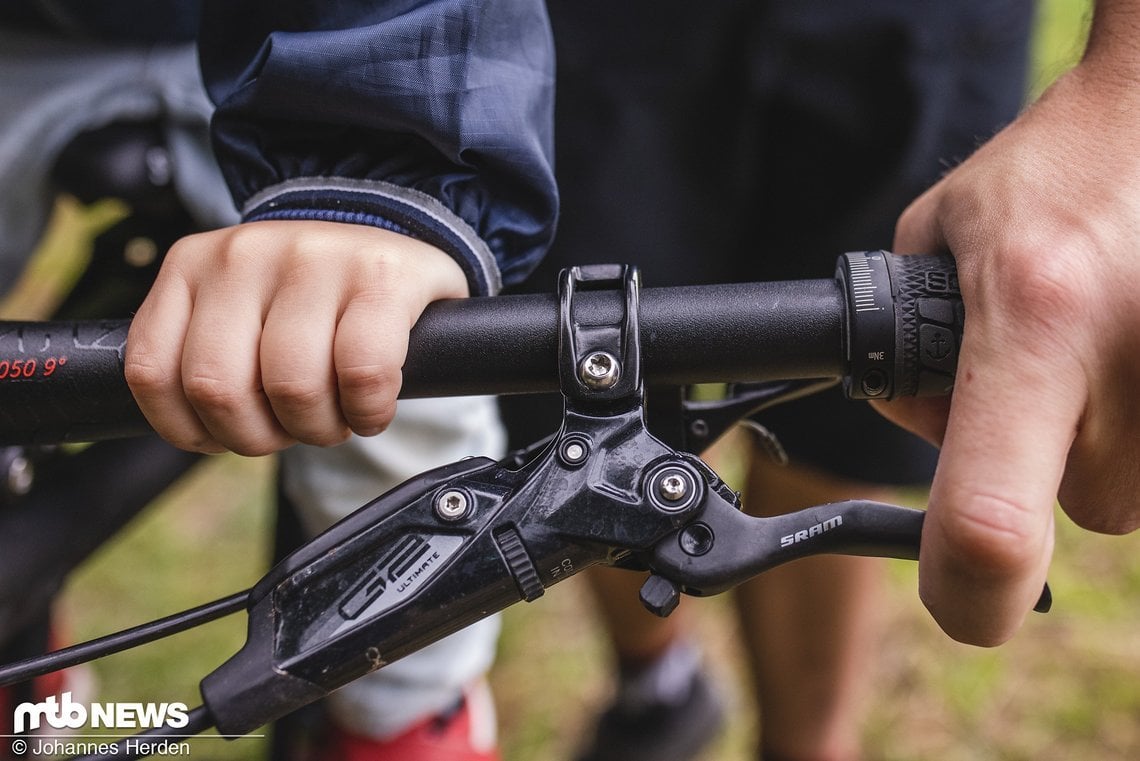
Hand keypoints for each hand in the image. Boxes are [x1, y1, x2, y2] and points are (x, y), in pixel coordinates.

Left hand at [125, 221, 467, 455]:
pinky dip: (367, 411)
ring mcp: (315, 257)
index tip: (230, 432)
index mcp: (192, 265)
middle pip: (219, 389)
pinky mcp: (380, 275)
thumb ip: (198, 356)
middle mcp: (245, 252)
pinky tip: (370, 408)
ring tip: (334, 418)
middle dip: (259, 437)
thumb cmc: (310, 305)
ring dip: (317, 429)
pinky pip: (362, 372)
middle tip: (290, 428)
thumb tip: (187, 428)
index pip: (153, 374)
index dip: (194, 430)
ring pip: (292, 387)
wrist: (393, 250)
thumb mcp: (235, 314)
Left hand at [881, 61, 1139, 644]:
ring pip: (1136, 486)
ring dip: (1107, 433)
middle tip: (1049, 355)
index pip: (991, 523)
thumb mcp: (937, 238)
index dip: (967, 594)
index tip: (962, 599)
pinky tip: (1134, 336)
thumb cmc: (1053, 168)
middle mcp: (1135, 364)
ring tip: (1105, 328)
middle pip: (1078, 504)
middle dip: (1044, 453)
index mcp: (1035, 323)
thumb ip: (907, 354)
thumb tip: (921, 433)